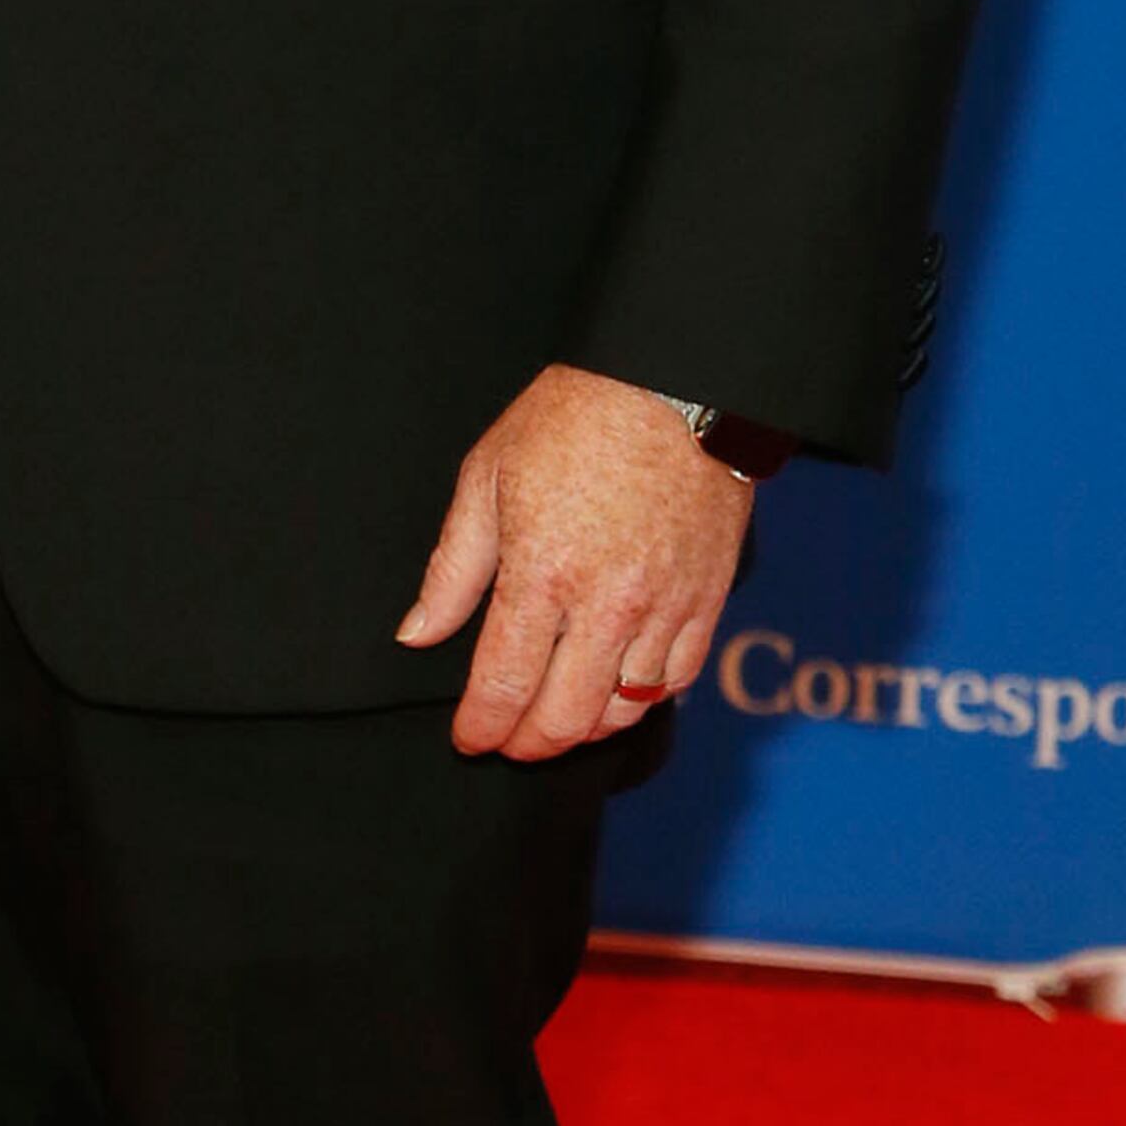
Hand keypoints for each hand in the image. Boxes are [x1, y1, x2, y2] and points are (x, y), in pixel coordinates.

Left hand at [398, 363, 753, 761]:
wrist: (675, 381)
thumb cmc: (573, 416)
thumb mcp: (488, 476)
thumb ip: (454, 568)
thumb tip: (418, 634)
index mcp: (542, 574)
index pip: (503, 685)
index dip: (481, 726)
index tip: (468, 737)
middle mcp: (607, 604)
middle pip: (564, 717)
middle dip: (528, 743)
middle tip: (507, 739)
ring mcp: (663, 607)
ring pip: (624, 710)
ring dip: (584, 729)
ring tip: (558, 719)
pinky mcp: (707, 598)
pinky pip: (677, 679)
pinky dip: (644, 699)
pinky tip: (617, 691)